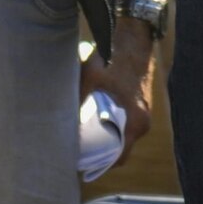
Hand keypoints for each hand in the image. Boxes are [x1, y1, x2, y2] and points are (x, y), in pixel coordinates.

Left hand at [78, 21, 157, 167]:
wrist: (134, 37)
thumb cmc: (112, 56)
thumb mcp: (90, 78)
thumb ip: (77, 99)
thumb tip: (58, 119)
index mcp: (134, 121)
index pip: (120, 157)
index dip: (102, 165)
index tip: (84, 166)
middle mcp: (143, 122)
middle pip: (122, 149)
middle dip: (102, 153)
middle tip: (80, 152)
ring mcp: (144, 113)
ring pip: (124, 136)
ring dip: (108, 139)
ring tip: (86, 138)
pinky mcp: (141, 104)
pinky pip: (127, 124)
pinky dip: (114, 127)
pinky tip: (98, 121)